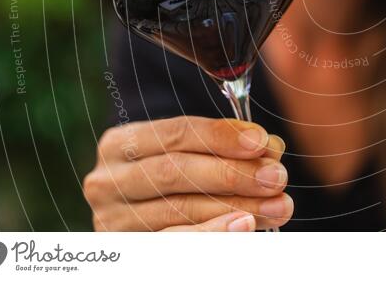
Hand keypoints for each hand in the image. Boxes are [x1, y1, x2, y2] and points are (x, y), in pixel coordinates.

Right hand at [83, 117, 291, 230]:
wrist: (149, 225)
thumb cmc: (179, 182)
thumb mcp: (196, 157)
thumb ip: (230, 149)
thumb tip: (270, 149)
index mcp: (121, 144)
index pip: (176, 132)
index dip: (221, 136)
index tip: (262, 141)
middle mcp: (107, 181)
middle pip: (176, 172)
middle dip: (233, 173)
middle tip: (277, 177)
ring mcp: (112, 221)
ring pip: (179, 210)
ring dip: (237, 206)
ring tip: (277, 205)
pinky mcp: (128, 252)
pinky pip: (175, 242)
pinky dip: (214, 233)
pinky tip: (245, 226)